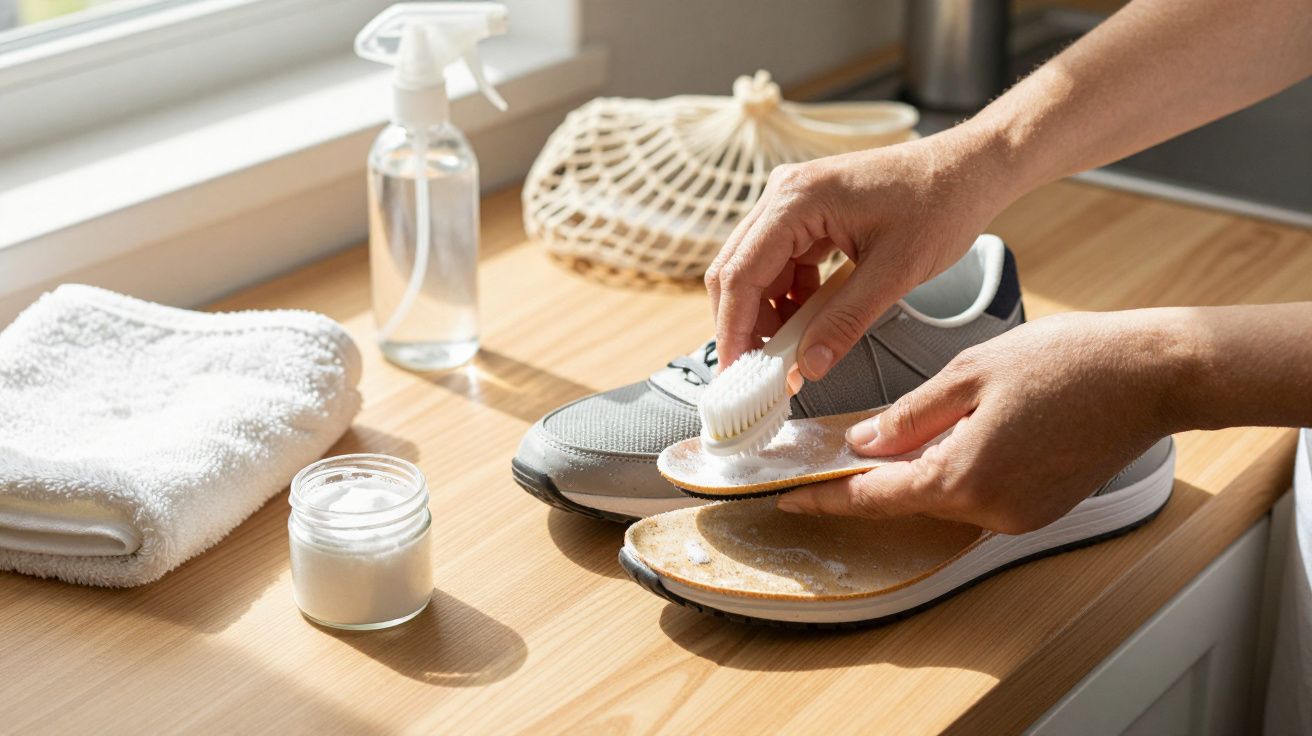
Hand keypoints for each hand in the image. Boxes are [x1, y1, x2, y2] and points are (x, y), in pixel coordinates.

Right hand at [704, 127, 1012, 378]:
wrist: (969, 168)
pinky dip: (790, 299)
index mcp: (796, 199)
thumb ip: (846, 321)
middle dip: (745, 326)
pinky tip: (811, 322)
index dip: (733, 328)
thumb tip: (807, 368)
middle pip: (736, 271)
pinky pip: (781, 264)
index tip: (736, 375)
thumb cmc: (940, 204)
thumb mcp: (895, 272)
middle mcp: (783, 194)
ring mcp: (792, 202)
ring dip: (769, 315)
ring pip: (756, 271)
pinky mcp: (807, 214)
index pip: (741, 273)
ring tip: (793, 354)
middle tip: (759, 375)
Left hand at [775, 311, 1189, 533]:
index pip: (873, 497)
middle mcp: (991, 511)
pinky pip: (978, 494)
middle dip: (868, 477)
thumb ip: (910, 415)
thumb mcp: (970, 373)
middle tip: (827, 453)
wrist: (1154, 373)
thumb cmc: (1070, 361)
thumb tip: (863, 442)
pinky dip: (953, 471)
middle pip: (908, 498)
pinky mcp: (1040, 508)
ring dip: (914, 470)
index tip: (787, 498)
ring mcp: (1020, 515)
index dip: (825, 498)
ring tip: (887, 436)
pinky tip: (948, 438)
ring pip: (944, 496)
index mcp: (963, 477)